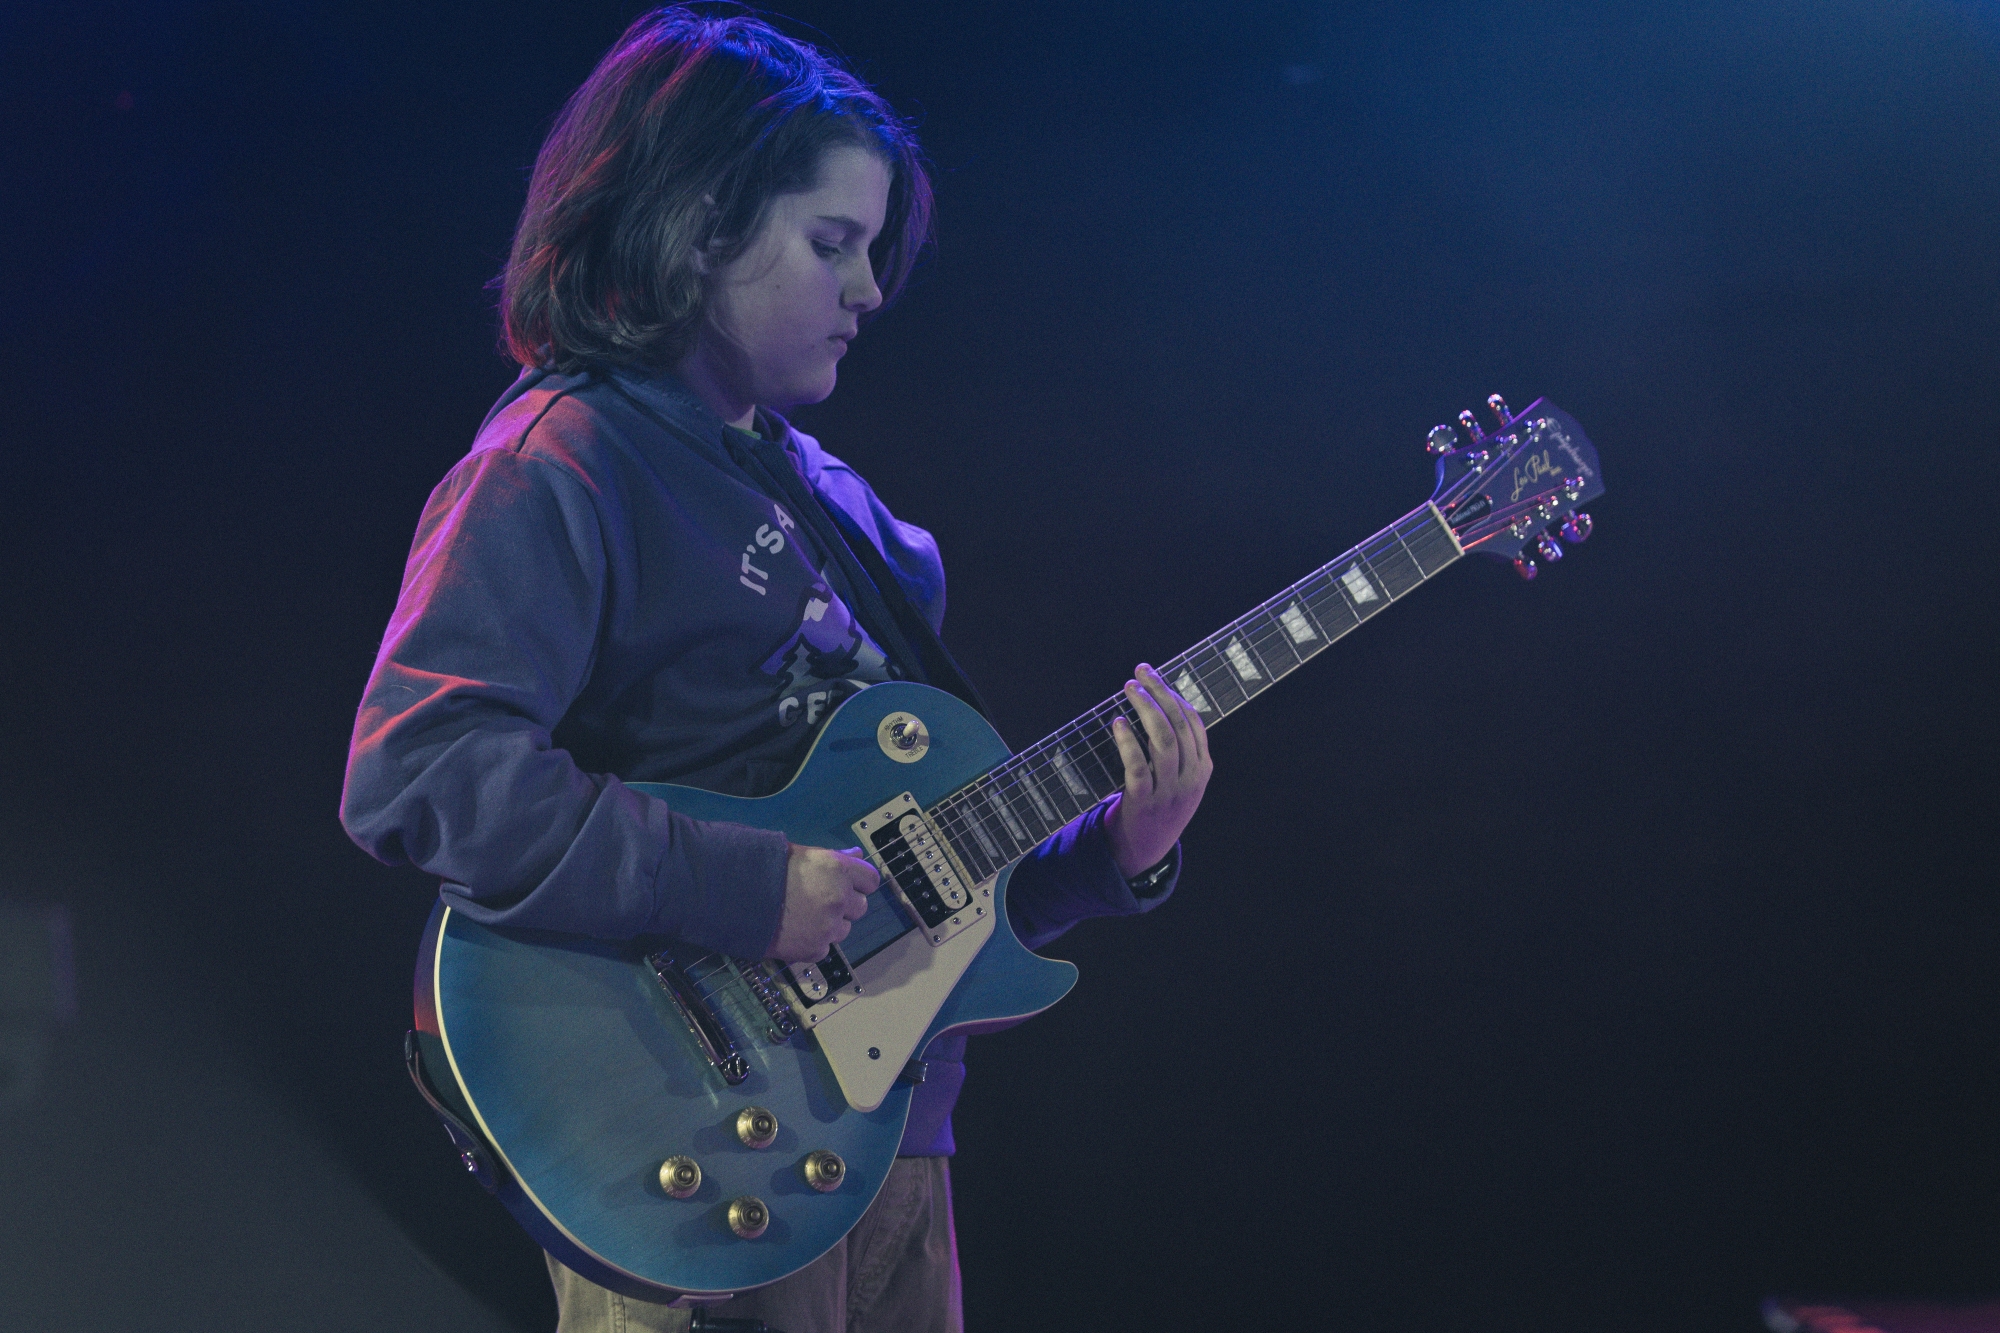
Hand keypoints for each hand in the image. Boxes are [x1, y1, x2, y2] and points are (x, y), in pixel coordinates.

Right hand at [767, 844, 878, 962]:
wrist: (734, 896)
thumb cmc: (766, 868)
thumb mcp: (803, 854)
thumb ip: (835, 858)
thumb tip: (858, 857)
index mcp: (838, 870)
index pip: (871, 881)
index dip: (858, 883)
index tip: (845, 885)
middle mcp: (838, 898)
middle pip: (860, 907)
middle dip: (844, 905)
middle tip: (818, 901)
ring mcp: (828, 926)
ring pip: (844, 930)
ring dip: (829, 925)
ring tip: (802, 916)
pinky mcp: (814, 949)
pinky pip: (824, 948)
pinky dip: (813, 942)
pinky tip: (793, 930)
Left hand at [1105, 663, 1212, 876]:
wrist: (1144, 851)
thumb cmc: (1159, 805)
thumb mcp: (1181, 780)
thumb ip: (1179, 749)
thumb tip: (1160, 701)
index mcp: (1203, 769)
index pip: (1194, 722)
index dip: (1174, 694)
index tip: (1153, 674)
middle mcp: (1190, 778)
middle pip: (1179, 726)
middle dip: (1160, 693)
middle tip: (1140, 672)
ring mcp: (1169, 792)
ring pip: (1163, 741)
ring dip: (1145, 709)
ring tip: (1130, 688)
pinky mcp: (1144, 803)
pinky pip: (1137, 767)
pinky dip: (1128, 742)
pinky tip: (1117, 723)